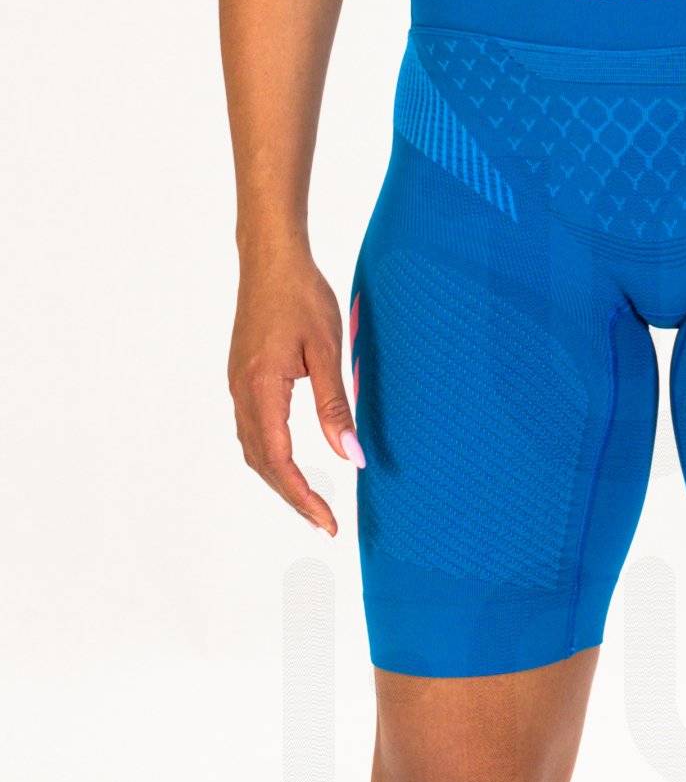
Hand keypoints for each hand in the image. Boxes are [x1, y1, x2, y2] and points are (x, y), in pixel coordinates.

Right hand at [227, 247, 362, 536]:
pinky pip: (252, 432)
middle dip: (292, 497)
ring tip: (311, 502)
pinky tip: (291, 464)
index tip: (327, 522)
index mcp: (261, 388)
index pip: (280, 460)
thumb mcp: (327, 352)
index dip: (303, 497)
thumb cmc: (302, 296)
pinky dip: (272, 458)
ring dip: (280, 480)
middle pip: (263, 463)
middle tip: (324, 522)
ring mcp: (238, 386)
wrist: (270, 258)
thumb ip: (335, 407)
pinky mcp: (242, 379)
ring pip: (254, 450)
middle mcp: (242, 392)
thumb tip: (351, 456)